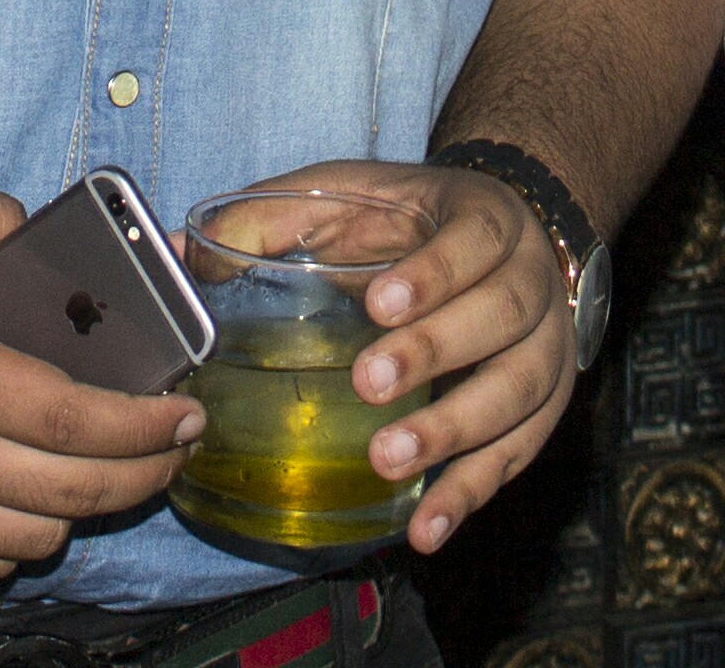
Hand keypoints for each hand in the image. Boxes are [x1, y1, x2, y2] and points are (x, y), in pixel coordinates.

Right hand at [0, 178, 203, 589]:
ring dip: (91, 507)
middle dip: (145, 472)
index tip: (185, 412)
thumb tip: (44, 238)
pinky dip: (26, 544)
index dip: (142, 426)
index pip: (71, 418)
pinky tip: (43, 502)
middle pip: (69, 489)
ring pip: (33, 537)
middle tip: (179, 445)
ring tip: (119, 466)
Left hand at [232, 158, 574, 558]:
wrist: (508, 237)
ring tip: (389, 461)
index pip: (474, 240)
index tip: (379, 303)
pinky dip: (472, 494)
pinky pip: (515, 455)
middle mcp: (531, 281)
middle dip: (437, 351)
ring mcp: (544, 348)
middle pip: (501, 316)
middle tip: (369, 384)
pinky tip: (426, 528)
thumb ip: (272, 217)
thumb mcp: (351, 196)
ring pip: (517, 391)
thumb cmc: (414, 223)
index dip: (435, 272)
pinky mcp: (539, 409)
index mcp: (485, 219)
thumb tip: (180, 250)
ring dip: (455, 429)